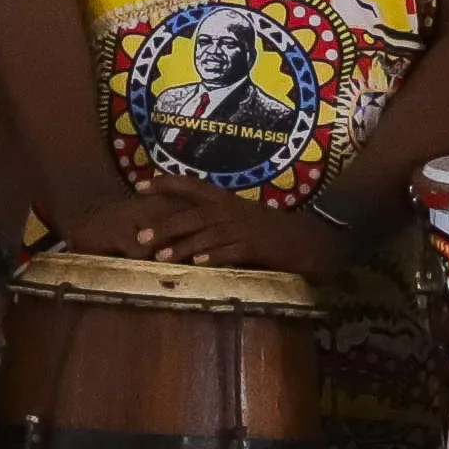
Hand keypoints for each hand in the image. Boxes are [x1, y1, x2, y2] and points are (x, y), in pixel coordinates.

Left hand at [107, 184, 323, 273]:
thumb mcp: (240, 220)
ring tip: (160, 256)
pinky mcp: (259, 246)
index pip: (192, 185)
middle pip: (194, 214)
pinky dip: (215, 256)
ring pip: (209, 234)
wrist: (310, 241)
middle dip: (166, 224)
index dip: (166, 184)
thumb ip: (213, 222)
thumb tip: (179, 229)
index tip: (138, 185)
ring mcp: (246, 227)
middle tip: (140, 235)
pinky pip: (233, 250)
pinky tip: (198, 264)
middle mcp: (233, 210)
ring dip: (183, 245)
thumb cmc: (270, 233)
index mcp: (227, 200)